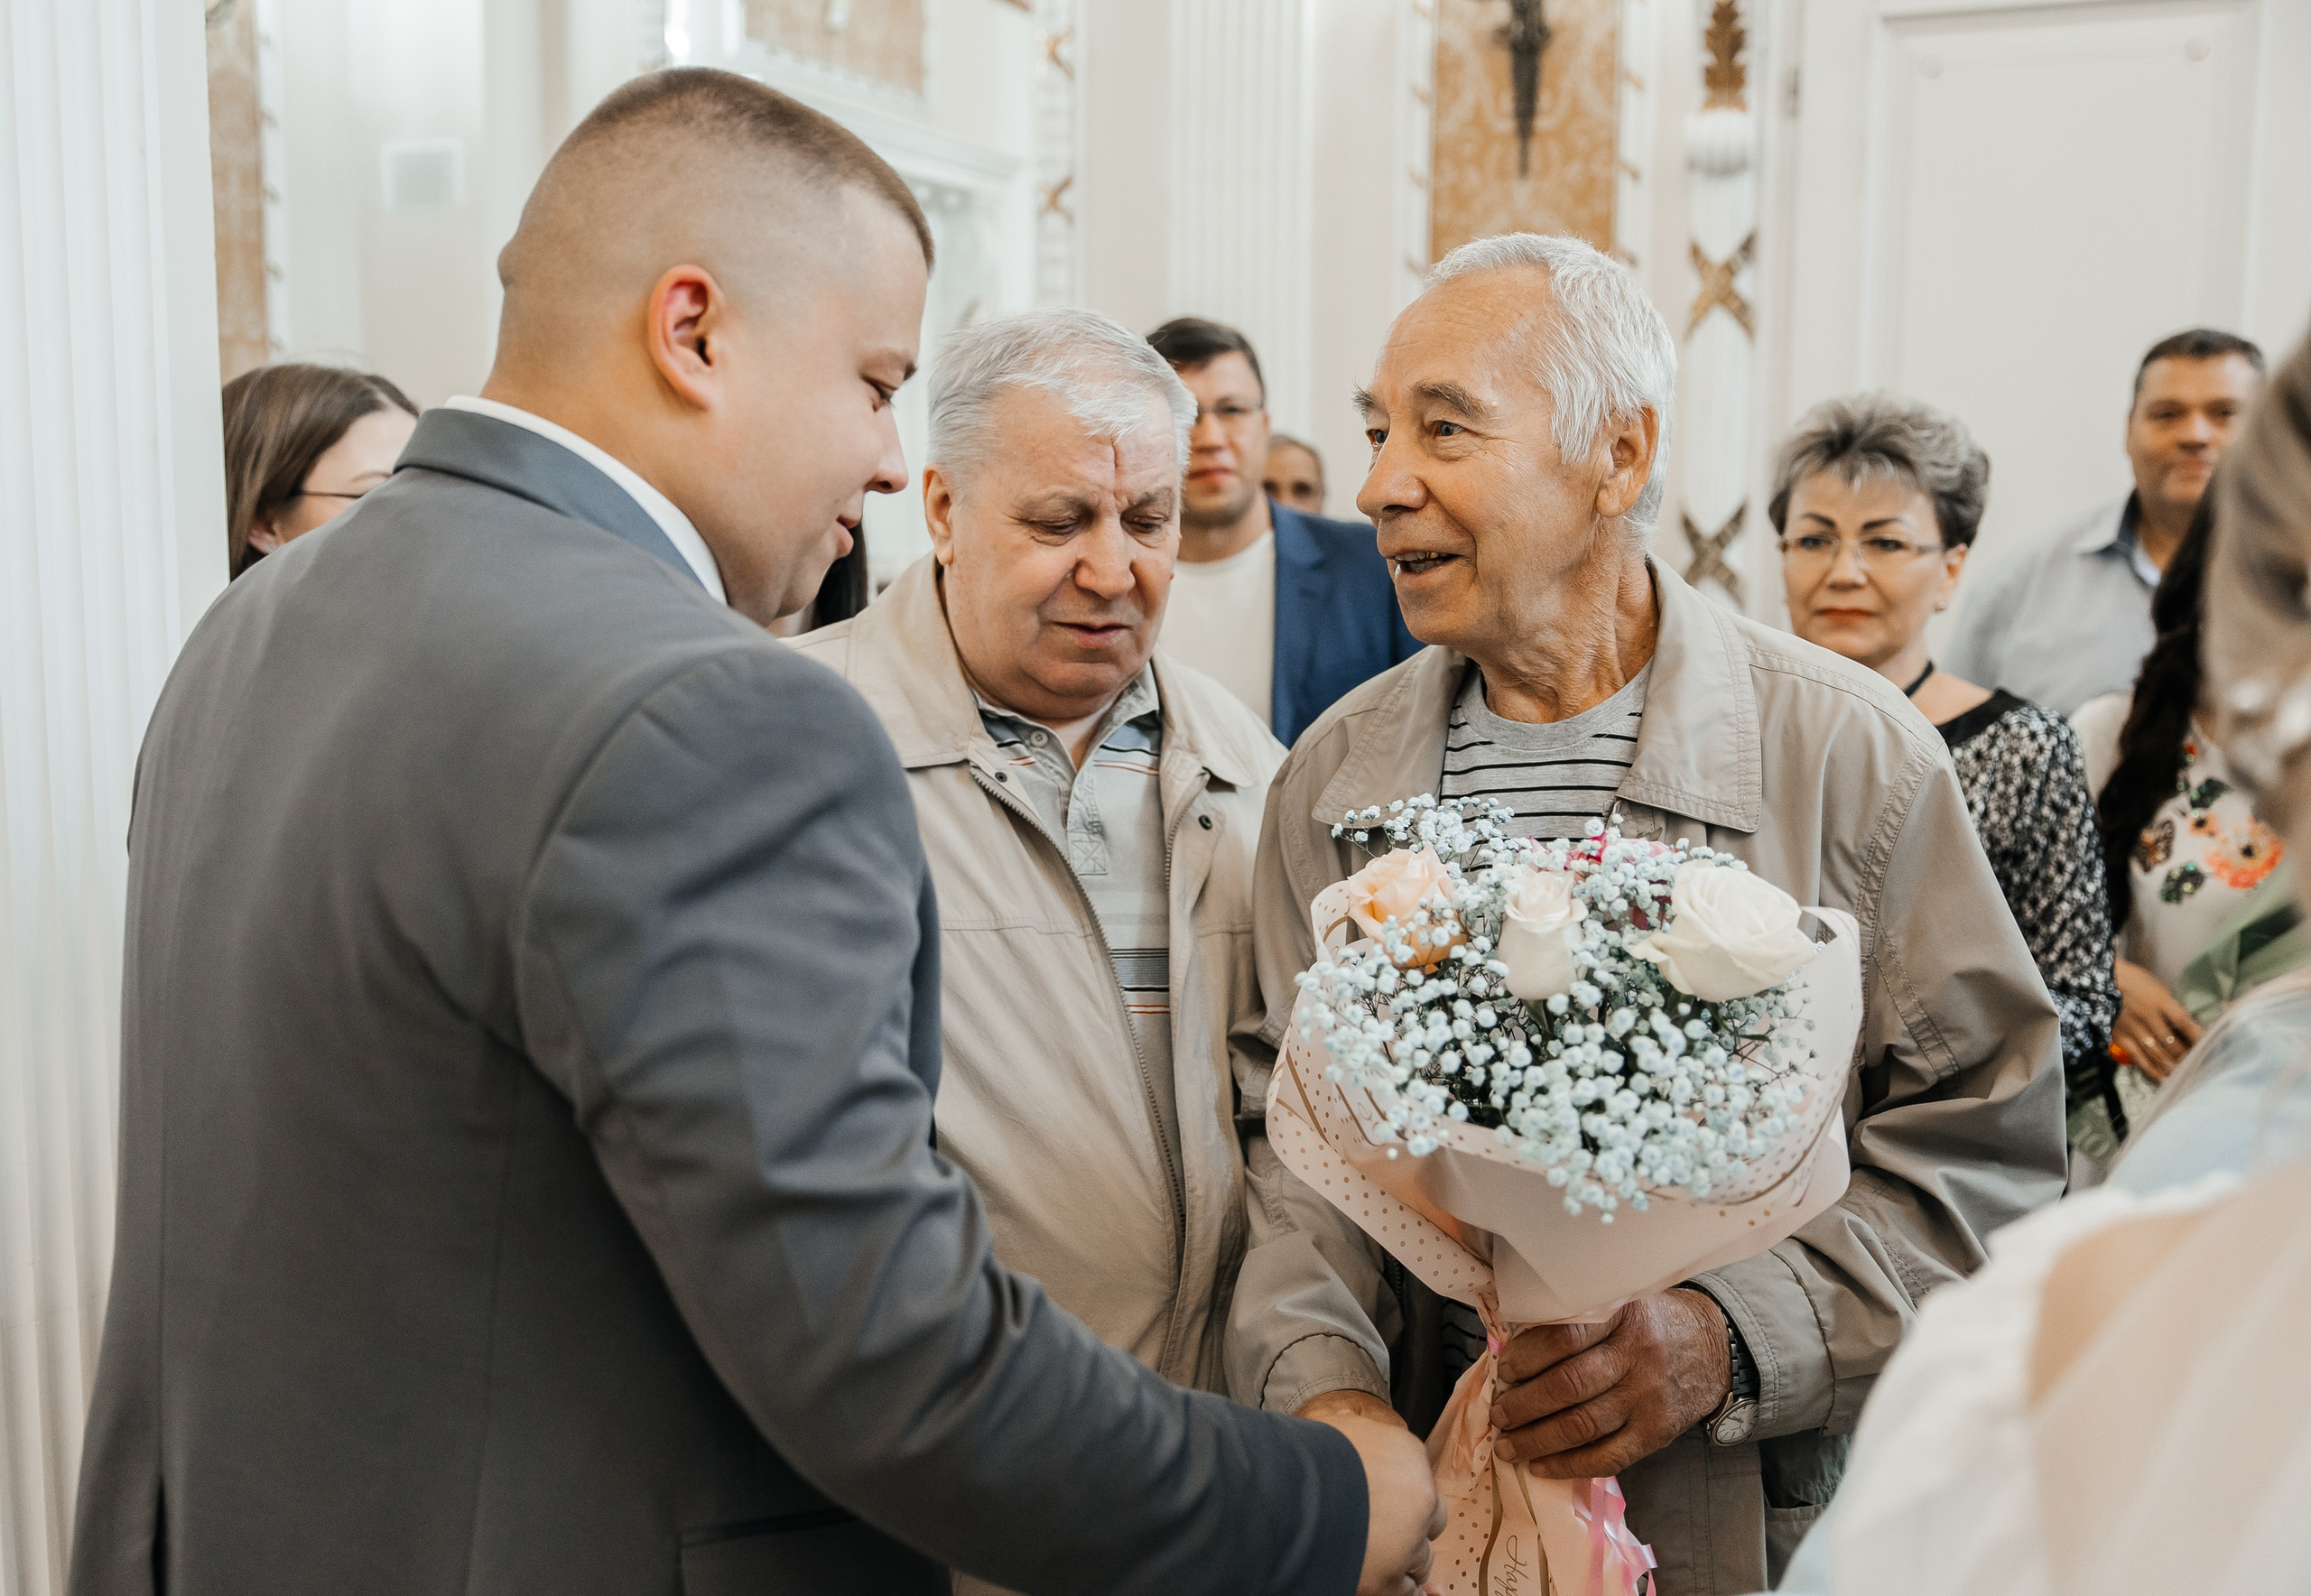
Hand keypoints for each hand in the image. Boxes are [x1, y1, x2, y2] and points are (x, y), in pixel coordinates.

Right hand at [1300, 1393, 1444, 1595]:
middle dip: (1413, 1525)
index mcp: (1409, 1454)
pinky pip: (1408, 1590)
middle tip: (1385, 1529)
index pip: (1420, 1478)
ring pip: (1422, 1557)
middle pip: (1434, 1518)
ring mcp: (1409, 1540)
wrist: (1284, 1493)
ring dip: (1403, 1557)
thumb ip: (1361, 1441)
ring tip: (1372, 1554)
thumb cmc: (1303, 1459)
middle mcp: (1420, 1496)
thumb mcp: (1339, 1431)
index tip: (1385, 1500)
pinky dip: (1395, 1587)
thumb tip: (1352, 1437)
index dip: (1401, 1493)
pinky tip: (1376, 1578)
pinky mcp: (1391, 1578)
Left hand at [1489, 1289, 1730, 1477]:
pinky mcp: (1656, 1433)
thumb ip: (1577, 1317)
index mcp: (1621, 1315)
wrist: (1712, 1348)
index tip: (1505, 1369)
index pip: (1565, 1336)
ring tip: (1507, 1445)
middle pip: (1569, 1385)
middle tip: (1498, 1413)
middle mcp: (1636, 1356)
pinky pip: (1607, 1457)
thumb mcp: (1620, 1300)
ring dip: (1537, 1440)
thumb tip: (1513, 1344)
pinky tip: (1540, 1466)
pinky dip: (1568, 1466)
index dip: (1527, 1356)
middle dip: (1524, 1404)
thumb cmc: (1649, 1322)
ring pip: (1583, 1426)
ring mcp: (1648, 1398)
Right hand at [2112, 957, 2202, 1081]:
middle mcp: (2147, 1016)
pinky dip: (2153, 1072)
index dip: (2199, 1039)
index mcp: (2160, 1001)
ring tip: (2184, 1076)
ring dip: (2173, 1067)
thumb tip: (2189, 1030)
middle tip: (2198, 1067)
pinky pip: (2139, 1059)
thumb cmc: (2135, 981)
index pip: (2184, 1024)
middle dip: (2187, 1058)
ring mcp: (2133, 1029)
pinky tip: (2163, 1079)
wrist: (2100, 980)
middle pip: (2173, 1044)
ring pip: (2158, 1055)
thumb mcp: (2158, 988)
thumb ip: (2171, 1009)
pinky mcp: (2121, 1037)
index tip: (2210, 1049)